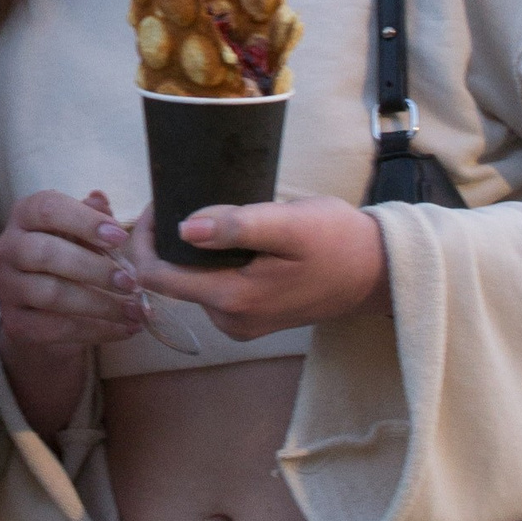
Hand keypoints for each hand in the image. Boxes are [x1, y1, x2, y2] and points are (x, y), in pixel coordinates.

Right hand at [0, 188, 146, 353]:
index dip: (85, 221)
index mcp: (23, 216)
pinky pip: (57, 329)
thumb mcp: (77, 231)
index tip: (121, 236)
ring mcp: (7, 288)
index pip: (48, 209)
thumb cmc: (65, 255)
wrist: (38, 307)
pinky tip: (123, 329)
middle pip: (47, 254)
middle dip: (95, 268)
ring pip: (53, 295)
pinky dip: (95, 330)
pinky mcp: (15, 324)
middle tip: (131, 282)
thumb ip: (90, 215)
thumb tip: (100, 198)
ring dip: (101, 304)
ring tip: (135, 310)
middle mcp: (8, 248)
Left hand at [131, 196, 389, 341]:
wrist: (377, 273)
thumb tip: (183, 228)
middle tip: (182, 196)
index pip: (156, 276)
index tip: (157, 201)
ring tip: (210, 211)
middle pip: (172, 279)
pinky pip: (214, 286)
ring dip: (192, 249)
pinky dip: (212, 260)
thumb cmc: (336, 241)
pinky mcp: (252, 318)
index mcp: (232, 299)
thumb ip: (236, 226)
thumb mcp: (288, 223)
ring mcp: (240, 324)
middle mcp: (229, 321)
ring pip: (192, 282)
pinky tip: (231, 236)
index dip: (143, 238)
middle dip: (167, 239)